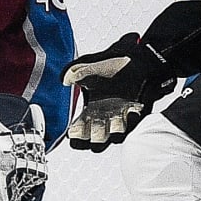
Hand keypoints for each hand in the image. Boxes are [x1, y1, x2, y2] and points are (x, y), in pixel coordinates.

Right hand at [62, 33, 176, 152]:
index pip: (78, 132)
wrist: (135, 61)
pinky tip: (129, 110)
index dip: (76, 134)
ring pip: (115, 136)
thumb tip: (65, 79)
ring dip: (114, 130)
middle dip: (95, 135)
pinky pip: (133, 123)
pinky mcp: (134, 113)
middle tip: (96, 123)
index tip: (75, 130)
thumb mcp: (89, 68)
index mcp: (89, 110)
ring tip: (114, 118)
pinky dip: (131, 119)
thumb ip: (75, 72)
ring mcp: (119, 117)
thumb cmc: (112, 66)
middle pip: (96, 139)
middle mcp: (103, 117)